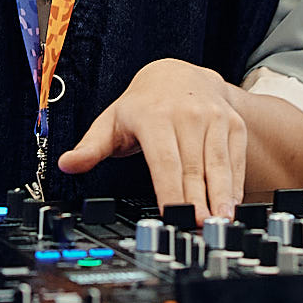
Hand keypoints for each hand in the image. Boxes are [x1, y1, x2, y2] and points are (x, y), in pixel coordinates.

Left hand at [56, 58, 246, 222]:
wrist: (180, 74)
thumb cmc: (143, 105)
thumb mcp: (111, 121)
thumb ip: (90, 147)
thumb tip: (66, 164)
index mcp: (154, 116)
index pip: (164, 160)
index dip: (169, 190)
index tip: (171, 215)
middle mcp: (187, 114)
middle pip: (193, 167)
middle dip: (197, 201)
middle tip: (199, 228)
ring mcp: (214, 118)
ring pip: (218, 163)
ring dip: (221, 195)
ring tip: (221, 221)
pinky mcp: (233, 123)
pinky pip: (235, 157)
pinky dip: (235, 183)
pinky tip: (232, 203)